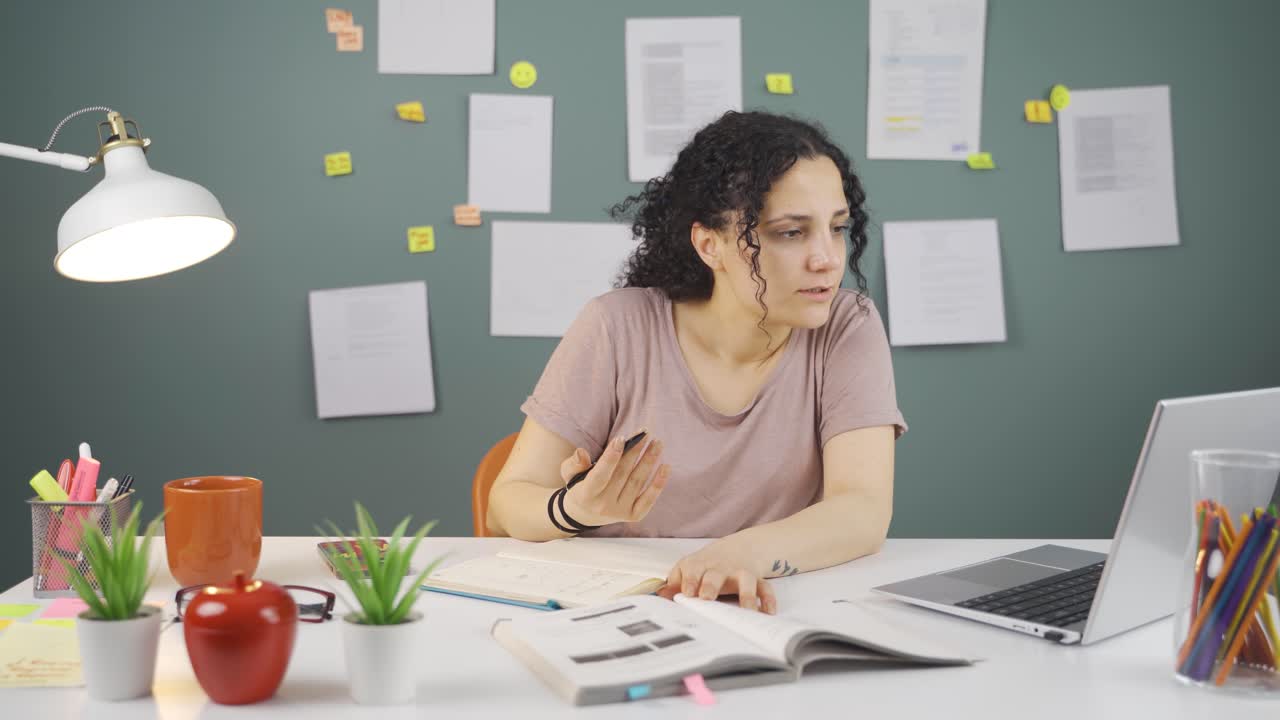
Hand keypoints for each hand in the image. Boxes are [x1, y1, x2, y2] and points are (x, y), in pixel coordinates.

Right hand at [558, 435, 668, 527]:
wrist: (585, 514)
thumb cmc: (579, 486)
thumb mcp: (568, 474)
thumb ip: (573, 463)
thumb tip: (581, 452)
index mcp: (586, 494)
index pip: (600, 475)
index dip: (611, 457)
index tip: (621, 438)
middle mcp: (603, 505)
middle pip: (622, 474)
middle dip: (635, 452)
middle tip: (646, 434)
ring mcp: (619, 512)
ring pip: (637, 482)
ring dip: (649, 461)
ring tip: (657, 444)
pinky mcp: (632, 516)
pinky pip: (648, 500)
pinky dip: (658, 484)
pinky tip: (666, 467)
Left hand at [657, 540, 777, 613]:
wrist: (738, 549)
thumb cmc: (706, 565)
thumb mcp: (689, 569)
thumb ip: (675, 583)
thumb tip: (660, 597)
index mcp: (700, 564)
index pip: (692, 569)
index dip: (689, 580)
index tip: (686, 593)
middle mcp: (721, 568)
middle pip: (716, 574)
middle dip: (711, 585)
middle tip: (707, 598)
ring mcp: (740, 573)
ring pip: (745, 580)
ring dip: (746, 594)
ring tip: (747, 611)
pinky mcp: (756, 580)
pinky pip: (765, 587)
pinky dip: (768, 599)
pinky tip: (768, 612)